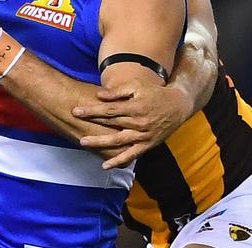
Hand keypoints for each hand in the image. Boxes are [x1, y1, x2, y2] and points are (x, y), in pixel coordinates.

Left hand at [72, 80, 191, 168]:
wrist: (178, 106)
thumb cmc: (155, 93)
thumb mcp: (137, 87)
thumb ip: (118, 92)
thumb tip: (99, 96)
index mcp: (135, 107)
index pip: (109, 109)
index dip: (92, 111)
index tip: (76, 111)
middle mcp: (138, 122)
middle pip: (111, 124)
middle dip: (91, 123)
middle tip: (73, 122)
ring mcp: (143, 135)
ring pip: (118, 141)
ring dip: (100, 143)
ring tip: (83, 143)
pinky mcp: (148, 144)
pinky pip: (132, 155)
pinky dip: (119, 161)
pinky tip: (105, 165)